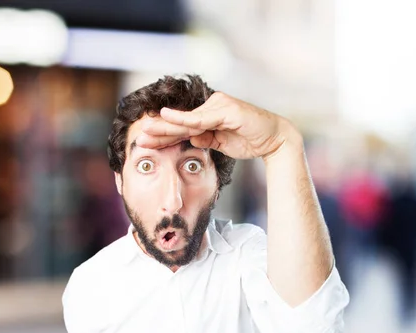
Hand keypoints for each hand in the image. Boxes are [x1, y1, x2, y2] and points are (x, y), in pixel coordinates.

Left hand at [137, 92, 296, 159]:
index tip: (148, 142)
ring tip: (147, 130)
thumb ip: (207, 139)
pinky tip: (168, 118)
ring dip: (167, 126)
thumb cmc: (251, 140)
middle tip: (141, 136)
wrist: (275, 139)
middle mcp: (213, 106)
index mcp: (211, 114)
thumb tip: (191, 139)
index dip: (166, 134)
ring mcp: (219, 106)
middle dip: (161, 131)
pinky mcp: (226, 109)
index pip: (185, 126)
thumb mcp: (223, 144)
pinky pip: (202, 117)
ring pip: (189, 120)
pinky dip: (184, 119)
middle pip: (183, 121)